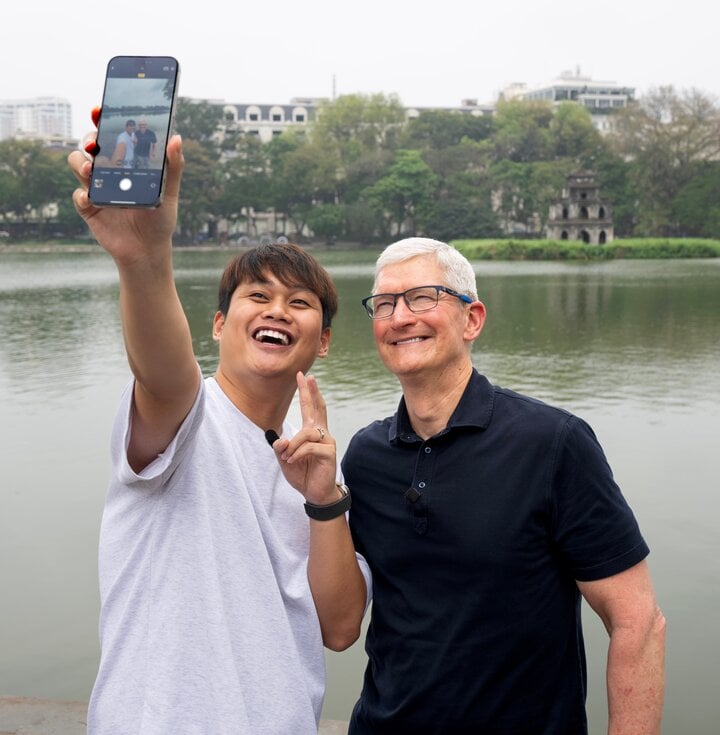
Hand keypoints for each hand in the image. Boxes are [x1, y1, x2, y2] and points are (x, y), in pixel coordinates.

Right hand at [67, 107, 183, 266]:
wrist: (148, 250)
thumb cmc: (160, 220)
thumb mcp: (169, 193)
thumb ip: (173, 167)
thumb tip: (176, 138)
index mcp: (126, 163)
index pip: (112, 135)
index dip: (102, 120)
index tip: (100, 110)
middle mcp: (109, 171)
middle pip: (90, 146)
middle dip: (89, 140)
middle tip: (96, 144)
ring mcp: (96, 188)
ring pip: (77, 164)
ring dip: (80, 163)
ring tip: (91, 170)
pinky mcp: (89, 208)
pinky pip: (78, 196)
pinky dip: (81, 195)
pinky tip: (90, 198)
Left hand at [268, 372, 338, 504]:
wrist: (315, 493)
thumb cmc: (303, 474)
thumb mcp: (286, 460)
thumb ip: (281, 448)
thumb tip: (280, 440)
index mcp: (311, 432)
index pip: (310, 408)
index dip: (308, 392)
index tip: (304, 376)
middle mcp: (321, 433)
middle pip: (318, 408)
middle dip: (311, 392)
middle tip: (307, 376)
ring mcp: (327, 442)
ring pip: (306, 433)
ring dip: (293, 445)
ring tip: (287, 457)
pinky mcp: (329, 453)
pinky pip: (309, 447)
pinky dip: (297, 454)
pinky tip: (293, 461)